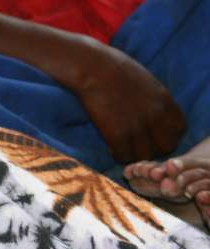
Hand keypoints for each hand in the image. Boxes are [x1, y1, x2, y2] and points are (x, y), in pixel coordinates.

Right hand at [74, 44, 184, 162]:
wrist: (93, 68)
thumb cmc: (114, 69)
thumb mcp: (146, 82)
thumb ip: (154, 100)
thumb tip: (154, 113)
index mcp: (164, 100)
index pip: (179, 129)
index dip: (168, 136)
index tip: (155, 136)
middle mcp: (155, 115)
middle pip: (166, 147)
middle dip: (154, 149)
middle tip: (139, 146)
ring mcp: (137, 126)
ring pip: (144, 155)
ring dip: (134, 155)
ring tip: (123, 148)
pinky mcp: (117, 134)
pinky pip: (123, 155)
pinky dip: (117, 155)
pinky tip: (111, 147)